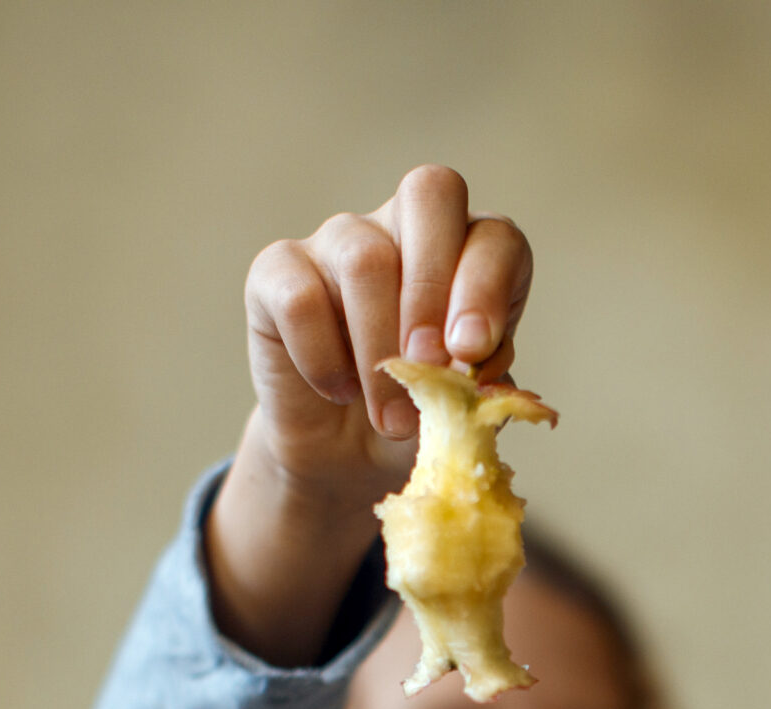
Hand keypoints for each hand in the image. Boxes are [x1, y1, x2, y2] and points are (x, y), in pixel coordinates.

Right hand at [241, 163, 533, 489]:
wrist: (350, 454)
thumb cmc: (421, 414)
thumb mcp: (466, 405)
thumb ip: (482, 380)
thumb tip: (477, 364)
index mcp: (468, 251)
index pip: (493, 236)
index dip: (487, 287)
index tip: (472, 352)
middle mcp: (406, 227)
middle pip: (430, 193)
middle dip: (433, 287)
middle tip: (429, 363)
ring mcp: (339, 240)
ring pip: (365, 259)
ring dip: (381, 351)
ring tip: (391, 419)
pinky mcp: (278, 272)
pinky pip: (301, 299)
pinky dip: (323, 358)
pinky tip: (339, 392)